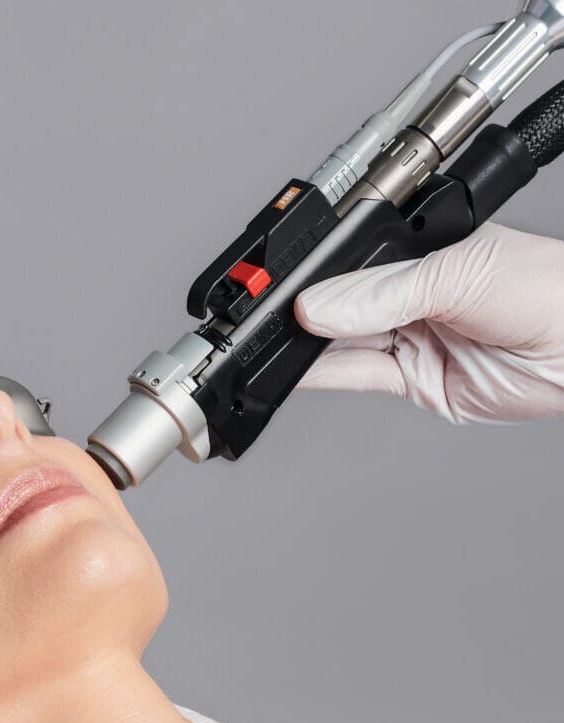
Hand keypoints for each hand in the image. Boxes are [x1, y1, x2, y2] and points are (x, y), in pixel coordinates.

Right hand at [292, 222, 563, 423]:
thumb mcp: (458, 274)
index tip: (288, 289)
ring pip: (345, 342)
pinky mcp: (414, 381)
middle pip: (345, 304)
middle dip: (311, 312)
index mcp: (426, 250)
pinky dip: (324, 375)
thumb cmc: (549, 292)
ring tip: (277, 343)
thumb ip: (385, 292)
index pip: (357, 260)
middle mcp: (416, 295)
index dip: (322, 272)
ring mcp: (414, 338)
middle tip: (275, 318)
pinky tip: (297, 367)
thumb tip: (321, 304)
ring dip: (310, 346)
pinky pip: (358, 376)